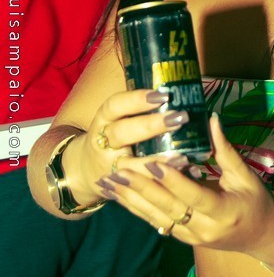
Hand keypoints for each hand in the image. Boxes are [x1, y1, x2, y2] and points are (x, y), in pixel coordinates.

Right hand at [66, 88, 189, 201]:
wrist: (84, 171)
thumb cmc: (112, 137)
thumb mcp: (116, 120)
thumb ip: (140, 109)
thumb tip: (179, 88)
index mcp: (103, 120)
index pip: (114, 106)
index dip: (136, 100)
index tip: (161, 95)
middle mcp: (103, 143)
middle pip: (122, 133)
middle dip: (151, 126)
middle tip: (179, 118)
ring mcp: (110, 167)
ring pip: (131, 165)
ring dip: (157, 161)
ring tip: (184, 156)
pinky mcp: (120, 188)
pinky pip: (141, 186)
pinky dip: (163, 181)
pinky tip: (185, 173)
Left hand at [102, 114, 273, 252]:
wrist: (262, 239)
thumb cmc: (258, 203)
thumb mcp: (246, 177)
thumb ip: (226, 150)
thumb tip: (211, 118)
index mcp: (223, 212)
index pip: (193, 196)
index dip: (172, 180)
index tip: (152, 163)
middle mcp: (203, 229)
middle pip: (167, 207)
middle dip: (140, 188)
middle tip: (117, 169)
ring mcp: (190, 236)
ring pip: (155, 217)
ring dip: (130, 199)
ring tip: (107, 181)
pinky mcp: (182, 237)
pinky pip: (155, 221)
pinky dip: (135, 207)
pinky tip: (118, 195)